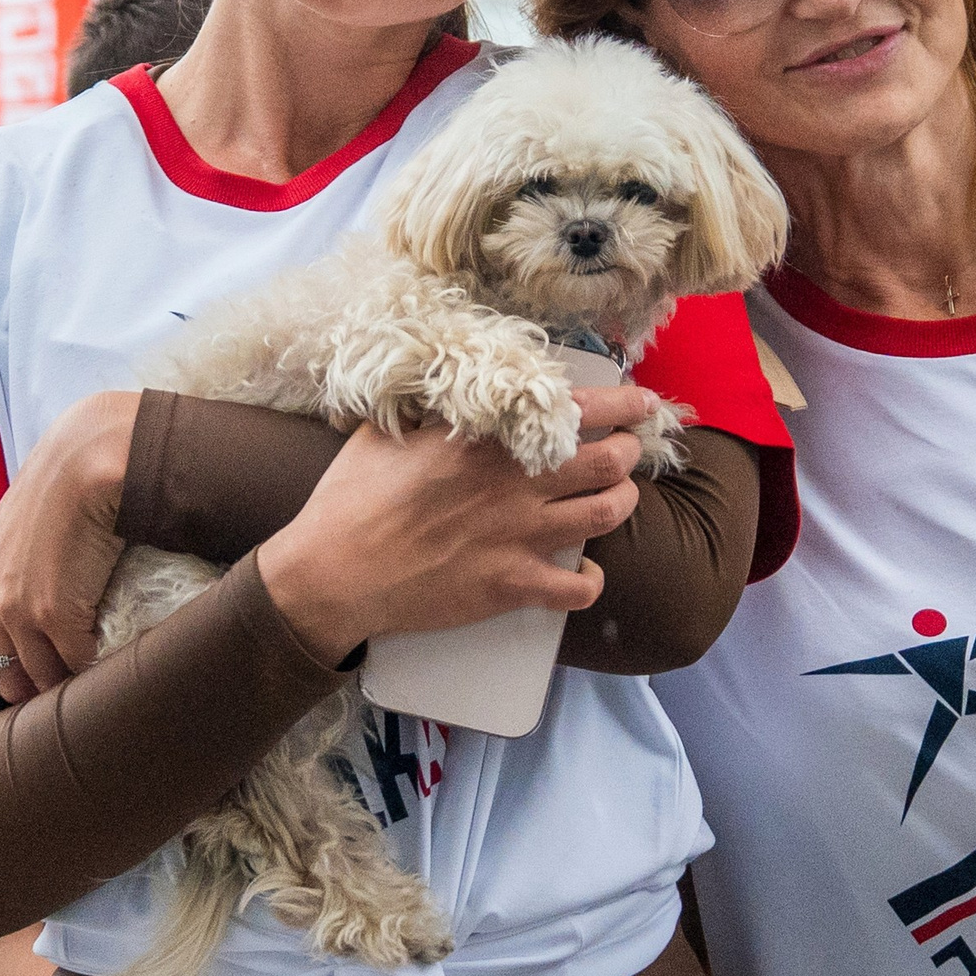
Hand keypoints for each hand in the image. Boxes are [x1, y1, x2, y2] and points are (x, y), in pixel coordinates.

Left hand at [0, 389, 137, 704]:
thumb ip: (13, 571)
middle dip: (34, 692)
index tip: (30, 682)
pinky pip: (76, 664)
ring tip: (92, 686)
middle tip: (66, 693)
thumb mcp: (17, 531)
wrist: (85, 461)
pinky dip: (94, 670)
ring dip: (67, 687)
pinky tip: (111, 661)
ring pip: (41, 680)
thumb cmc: (62, 487)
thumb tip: (36, 601)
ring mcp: (19, 611)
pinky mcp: (57, 613)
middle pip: (4, 680)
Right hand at [257, 385, 655, 665]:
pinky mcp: (510, 586)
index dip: (623, 406)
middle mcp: (514, 484)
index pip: (578, 410)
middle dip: (628, 453)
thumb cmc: (353, 495)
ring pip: (606, 515)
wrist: (334, 571)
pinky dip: (590, 580)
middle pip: (609, 462)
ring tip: (616, 498)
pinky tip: (583, 572)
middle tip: (625, 452)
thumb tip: (457, 386)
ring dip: (621, 504)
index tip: (642, 403)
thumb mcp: (391, 429)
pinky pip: (578, 589)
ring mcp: (517, 537)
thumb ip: (436, 408)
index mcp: (488, 438)